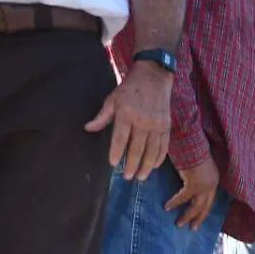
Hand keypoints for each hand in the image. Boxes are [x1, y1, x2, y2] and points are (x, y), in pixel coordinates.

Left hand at [85, 62, 173, 180]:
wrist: (154, 77)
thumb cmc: (130, 88)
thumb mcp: (112, 99)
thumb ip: (102, 116)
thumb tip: (88, 129)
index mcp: (126, 114)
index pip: (120, 138)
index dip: (116, 152)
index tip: (113, 164)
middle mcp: (143, 121)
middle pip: (137, 148)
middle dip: (132, 164)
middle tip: (128, 177)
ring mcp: (156, 125)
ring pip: (152, 150)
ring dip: (146, 166)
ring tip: (141, 177)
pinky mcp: (166, 126)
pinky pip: (164, 146)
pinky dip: (160, 157)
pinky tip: (154, 166)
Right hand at [164, 156, 219, 229]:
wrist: (188, 139)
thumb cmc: (188, 150)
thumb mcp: (194, 166)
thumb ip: (192, 177)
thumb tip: (185, 186)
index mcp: (213, 179)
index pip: (210, 199)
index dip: (204, 210)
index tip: (198, 218)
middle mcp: (212, 183)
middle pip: (206, 206)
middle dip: (199, 218)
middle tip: (192, 228)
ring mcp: (205, 184)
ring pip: (197, 206)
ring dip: (187, 216)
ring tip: (179, 224)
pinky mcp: (195, 183)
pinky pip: (183, 197)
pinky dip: (175, 203)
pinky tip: (167, 207)